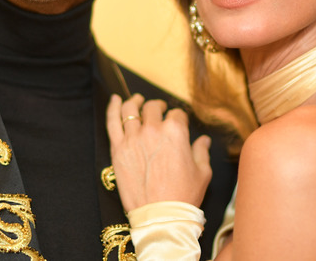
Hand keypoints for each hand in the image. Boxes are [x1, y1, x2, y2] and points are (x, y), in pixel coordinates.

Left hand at [106, 94, 211, 211]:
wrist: (160, 216)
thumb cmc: (183, 196)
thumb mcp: (202, 172)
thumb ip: (202, 151)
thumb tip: (203, 140)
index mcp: (175, 132)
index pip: (176, 114)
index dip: (178, 117)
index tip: (178, 122)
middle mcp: (153, 130)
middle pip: (153, 108)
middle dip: (158, 107)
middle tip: (159, 111)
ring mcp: (132, 138)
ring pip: (131, 109)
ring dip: (135, 102)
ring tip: (137, 100)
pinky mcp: (118, 149)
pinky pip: (112, 121)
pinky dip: (113, 107)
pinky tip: (116, 99)